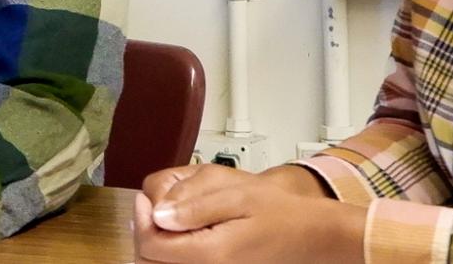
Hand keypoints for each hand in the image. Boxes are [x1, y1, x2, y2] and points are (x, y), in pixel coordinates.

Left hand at [132, 164, 365, 263]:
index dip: (141, 219)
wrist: (311, 236)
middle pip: (149, 260)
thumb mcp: (238, 194)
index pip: (151, 244)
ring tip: (170, 217)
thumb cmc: (281, 213)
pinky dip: (171, 250)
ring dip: (156, 242)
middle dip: (145, 231)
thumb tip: (158, 213)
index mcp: (211, 254)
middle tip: (156, 206)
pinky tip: (181, 231)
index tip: (146, 199)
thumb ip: (195, 204)